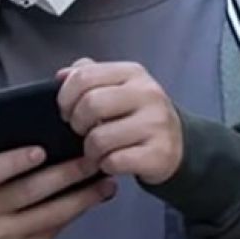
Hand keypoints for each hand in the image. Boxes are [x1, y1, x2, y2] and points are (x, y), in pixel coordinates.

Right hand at [0, 136, 115, 238]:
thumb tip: (38, 123)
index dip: (16, 161)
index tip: (41, 150)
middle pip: (28, 192)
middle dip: (66, 175)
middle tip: (92, 160)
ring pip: (48, 216)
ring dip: (81, 198)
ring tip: (103, 182)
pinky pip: (52, 231)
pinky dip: (75, 214)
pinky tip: (90, 200)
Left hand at [57, 59, 183, 185]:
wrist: (177, 145)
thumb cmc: (136, 115)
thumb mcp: (116, 88)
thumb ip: (89, 76)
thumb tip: (61, 75)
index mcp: (132, 73)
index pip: (83, 76)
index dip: (65, 97)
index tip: (67, 111)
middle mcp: (148, 94)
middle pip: (90, 105)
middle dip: (76, 123)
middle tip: (81, 132)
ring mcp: (156, 124)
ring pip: (99, 138)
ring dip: (90, 150)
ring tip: (97, 150)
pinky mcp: (159, 154)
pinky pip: (113, 161)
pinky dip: (105, 165)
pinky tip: (112, 162)